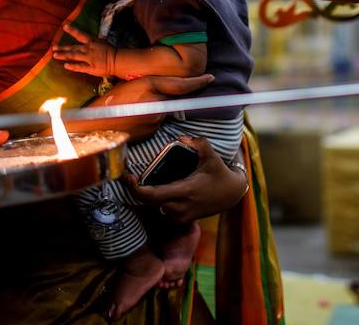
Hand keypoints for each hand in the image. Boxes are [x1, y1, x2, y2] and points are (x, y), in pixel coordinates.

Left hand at [52, 24, 115, 76]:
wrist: (118, 60)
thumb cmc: (112, 51)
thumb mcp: (102, 43)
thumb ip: (93, 42)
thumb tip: (87, 41)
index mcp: (92, 42)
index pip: (80, 34)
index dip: (72, 30)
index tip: (64, 26)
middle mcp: (88, 49)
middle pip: (73, 48)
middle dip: (62, 47)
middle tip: (53, 47)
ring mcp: (89, 58)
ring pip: (74, 56)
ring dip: (64, 55)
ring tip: (55, 55)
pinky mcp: (91, 68)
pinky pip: (80, 67)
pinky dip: (72, 66)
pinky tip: (65, 65)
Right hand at [83, 74, 213, 139]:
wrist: (95, 124)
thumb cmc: (110, 101)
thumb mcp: (131, 85)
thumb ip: (152, 87)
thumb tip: (165, 93)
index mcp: (149, 86)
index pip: (181, 85)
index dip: (198, 82)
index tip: (210, 78)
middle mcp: (156, 103)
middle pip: (171, 99)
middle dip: (164, 98)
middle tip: (142, 100)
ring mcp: (154, 120)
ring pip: (163, 112)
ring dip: (154, 110)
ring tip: (133, 110)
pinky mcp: (151, 132)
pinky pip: (156, 123)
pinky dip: (149, 121)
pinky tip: (134, 121)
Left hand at [122, 136, 247, 223]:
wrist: (232, 195)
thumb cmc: (220, 175)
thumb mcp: (212, 157)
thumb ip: (199, 144)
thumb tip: (183, 138)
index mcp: (185, 192)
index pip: (152, 195)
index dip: (135, 188)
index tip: (127, 177)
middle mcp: (180, 208)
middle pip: (148, 201)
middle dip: (138, 190)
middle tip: (129, 176)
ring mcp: (180, 216)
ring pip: (154, 206)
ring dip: (149, 195)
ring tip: (142, 182)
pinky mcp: (181, 220)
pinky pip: (161, 210)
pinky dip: (157, 200)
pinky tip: (157, 189)